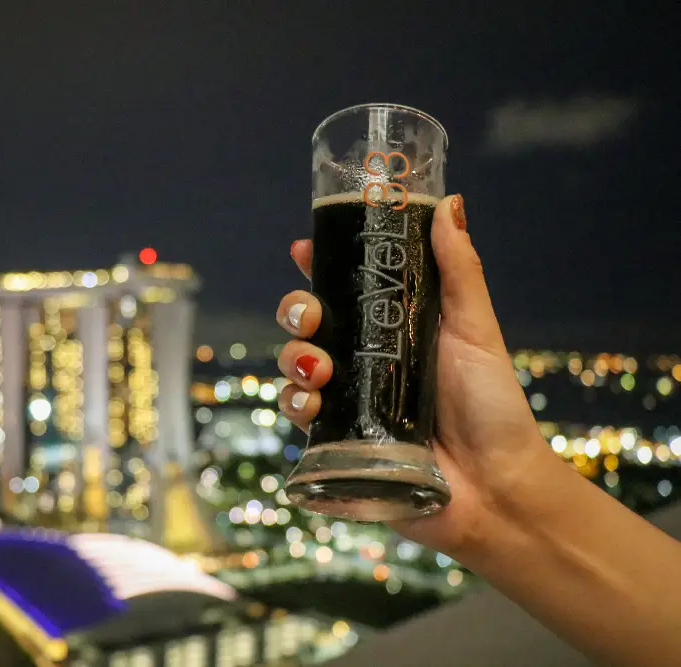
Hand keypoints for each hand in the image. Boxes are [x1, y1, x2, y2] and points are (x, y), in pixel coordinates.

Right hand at [275, 195, 560, 559]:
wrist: (494, 487)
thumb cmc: (493, 408)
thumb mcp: (475, 331)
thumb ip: (458, 270)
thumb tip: (452, 203)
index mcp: (392, 329)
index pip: (345, 288)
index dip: (319, 264)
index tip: (304, 246)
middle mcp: (364, 360)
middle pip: (309, 322)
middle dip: (297, 309)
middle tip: (312, 315)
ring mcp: (347, 400)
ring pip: (295, 364)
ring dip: (294, 356)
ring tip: (320, 368)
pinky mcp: (335, 440)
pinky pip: (297, 412)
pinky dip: (296, 401)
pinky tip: (313, 402)